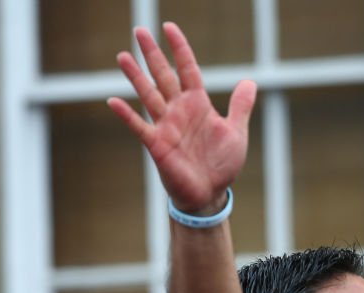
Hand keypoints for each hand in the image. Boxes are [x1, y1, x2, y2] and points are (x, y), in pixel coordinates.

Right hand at [108, 22, 256, 214]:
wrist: (210, 193)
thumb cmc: (222, 164)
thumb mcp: (236, 132)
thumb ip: (240, 107)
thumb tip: (250, 81)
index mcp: (198, 104)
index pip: (188, 69)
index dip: (180, 49)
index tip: (169, 27)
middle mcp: (179, 110)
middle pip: (163, 76)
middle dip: (152, 54)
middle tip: (139, 29)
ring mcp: (166, 126)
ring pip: (148, 95)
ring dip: (136, 77)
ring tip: (122, 56)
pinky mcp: (157, 144)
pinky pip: (139, 127)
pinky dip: (127, 115)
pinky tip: (113, 101)